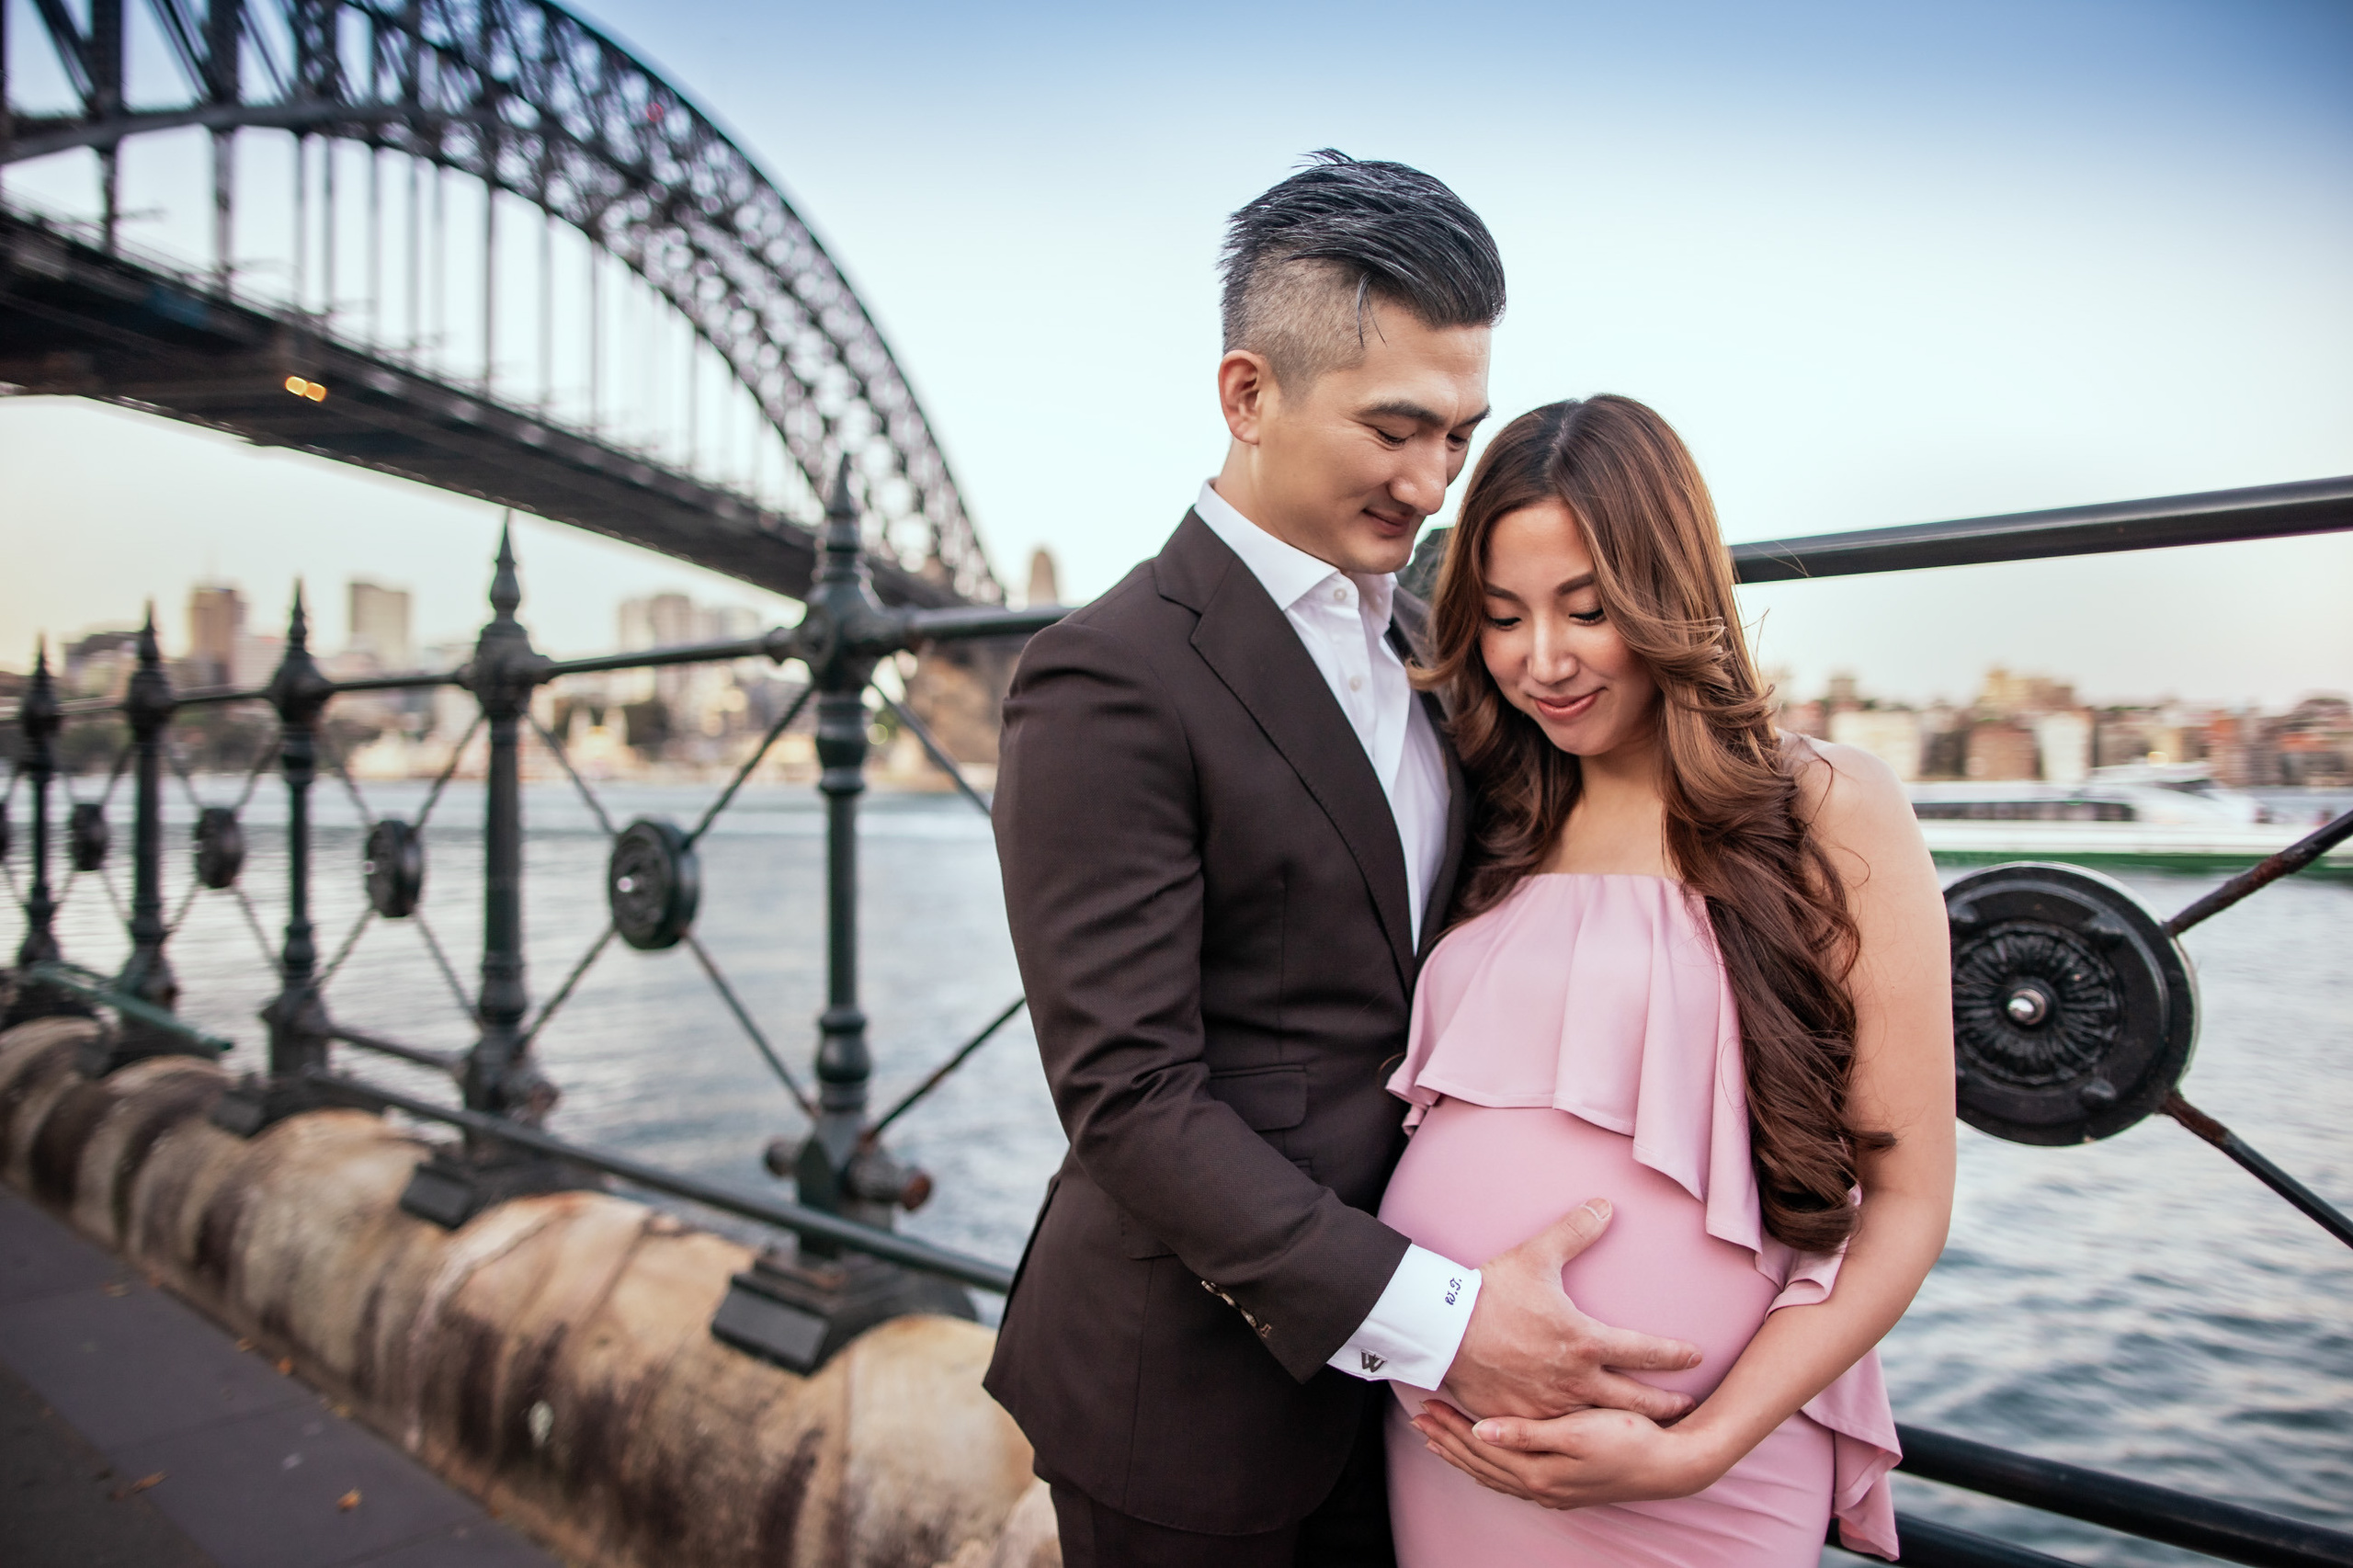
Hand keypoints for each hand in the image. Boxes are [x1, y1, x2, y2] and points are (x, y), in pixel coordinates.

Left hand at [1409, 1400, 1725, 1509]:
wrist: (1671, 1464)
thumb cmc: (1628, 1439)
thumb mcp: (1577, 1432)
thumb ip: (1527, 1433)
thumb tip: (1481, 1431)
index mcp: (1538, 1472)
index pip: (1479, 1449)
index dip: (1450, 1427)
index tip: (1424, 1406)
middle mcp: (1540, 1486)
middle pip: (1480, 1464)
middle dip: (1448, 1440)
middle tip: (1419, 1418)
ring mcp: (1552, 1490)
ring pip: (1494, 1473)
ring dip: (1464, 1455)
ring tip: (1439, 1437)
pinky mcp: (1564, 1487)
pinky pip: (1512, 1477)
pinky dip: (1490, 1466)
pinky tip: (1484, 1456)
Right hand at [1442, 1199, 1700, 1421]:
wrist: (1442, 1330)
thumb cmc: (1491, 1293)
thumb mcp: (1536, 1256)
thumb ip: (1575, 1231)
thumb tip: (1605, 1205)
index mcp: (1586, 1342)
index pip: (1646, 1352)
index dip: (1676, 1355)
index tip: (1696, 1357)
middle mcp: (1576, 1381)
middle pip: (1636, 1402)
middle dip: (1666, 1406)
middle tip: (1687, 1408)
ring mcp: (1551, 1406)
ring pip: (1602, 1424)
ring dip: (1627, 1426)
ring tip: (1645, 1430)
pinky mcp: (1525, 1420)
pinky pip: (1563, 1435)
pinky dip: (1583, 1437)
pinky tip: (1591, 1439)